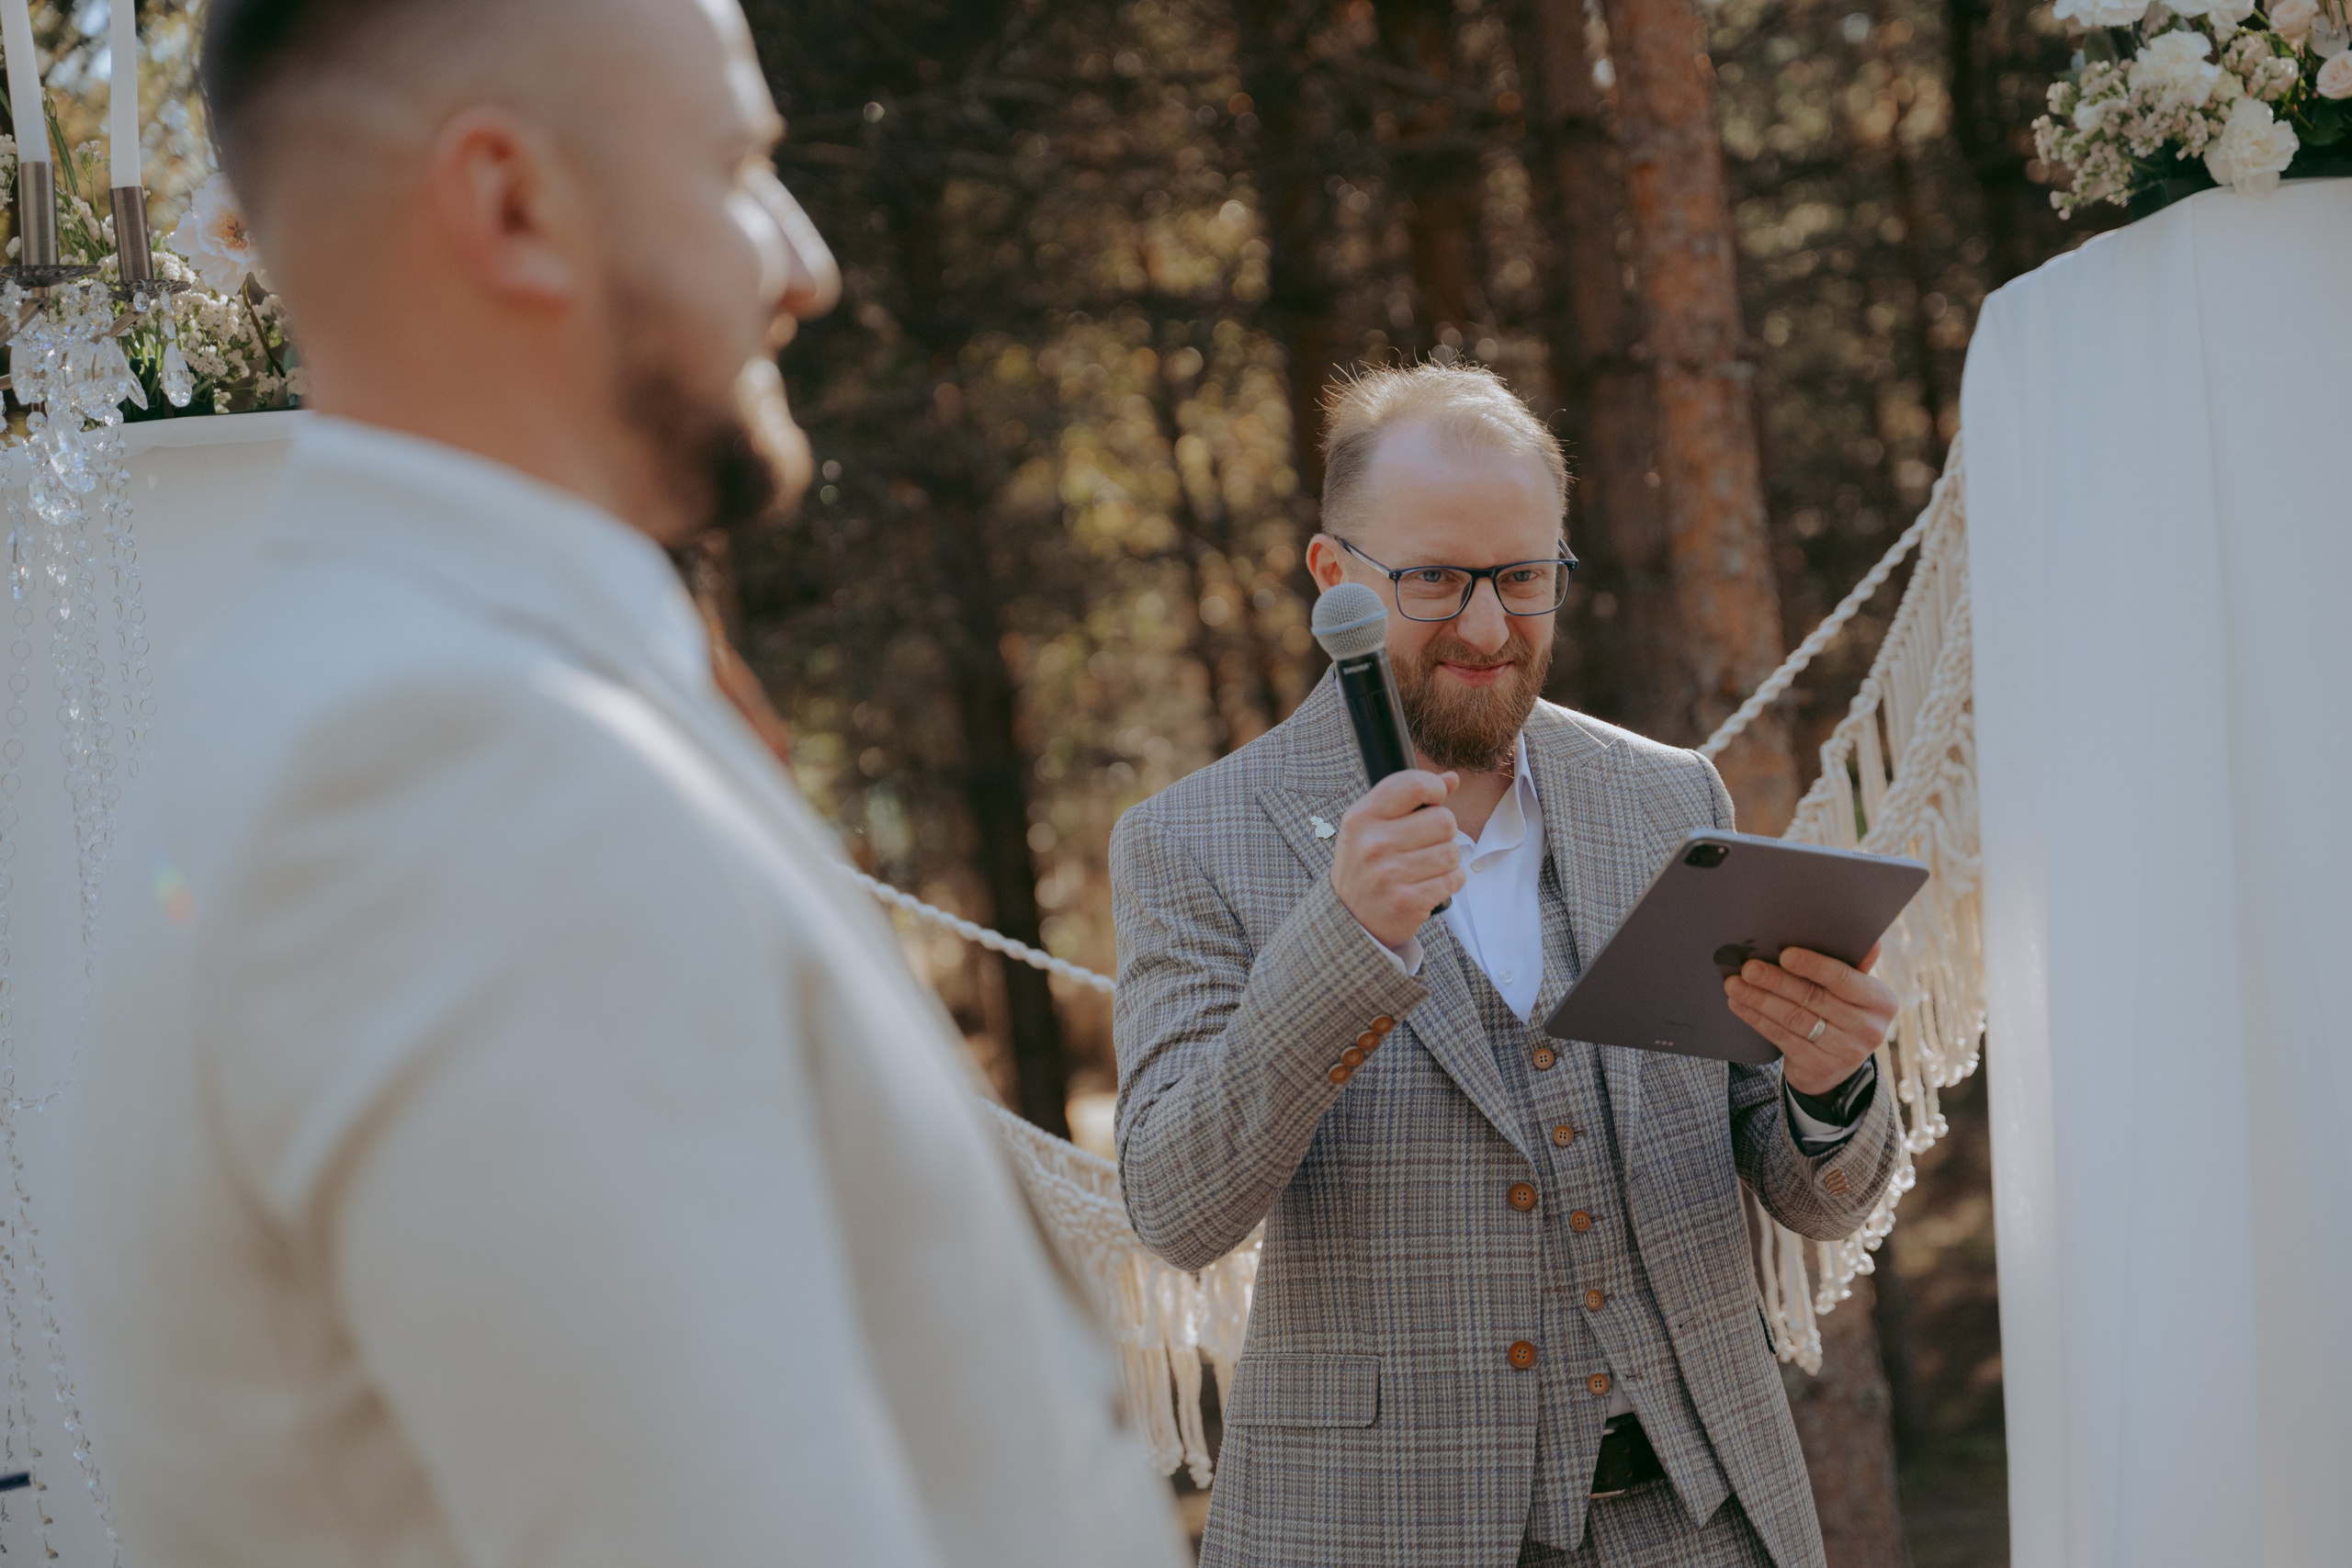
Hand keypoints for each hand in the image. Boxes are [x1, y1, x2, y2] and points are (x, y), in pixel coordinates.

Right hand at [1330, 770, 1464, 949]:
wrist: (1350, 917)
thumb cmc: (1366, 864)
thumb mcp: (1373, 825)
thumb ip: (1410, 798)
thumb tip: (1452, 779)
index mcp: (1362, 817)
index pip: (1414, 785)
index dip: (1435, 789)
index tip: (1434, 800)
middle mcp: (1373, 844)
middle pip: (1444, 820)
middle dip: (1443, 831)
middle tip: (1427, 843)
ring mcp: (1389, 874)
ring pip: (1452, 852)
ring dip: (1448, 859)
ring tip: (1426, 866)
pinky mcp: (1407, 901)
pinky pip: (1453, 879)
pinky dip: (1450, 881)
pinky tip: (1431, 883)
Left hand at [1724, 943, 1896, 1095]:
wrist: (1837, 1067)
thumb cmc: (1840, 1011)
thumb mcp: (1854, 991)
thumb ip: (1851, 965)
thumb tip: (1867, 940)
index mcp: (1881, 1001)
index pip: (1844, 978)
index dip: (1813, 966)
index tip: (1785, 954)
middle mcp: (1869, 1029)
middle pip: (1813, 998)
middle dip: (1776, 981)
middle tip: (1748, 968)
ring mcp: (1845, 1052)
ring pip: (1793, 1018)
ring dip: (1759, 999)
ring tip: (1734, 984)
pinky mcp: (1820, 1068)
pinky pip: (1782, 1037)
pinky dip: (1757, 1019)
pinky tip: (1739, 1004)